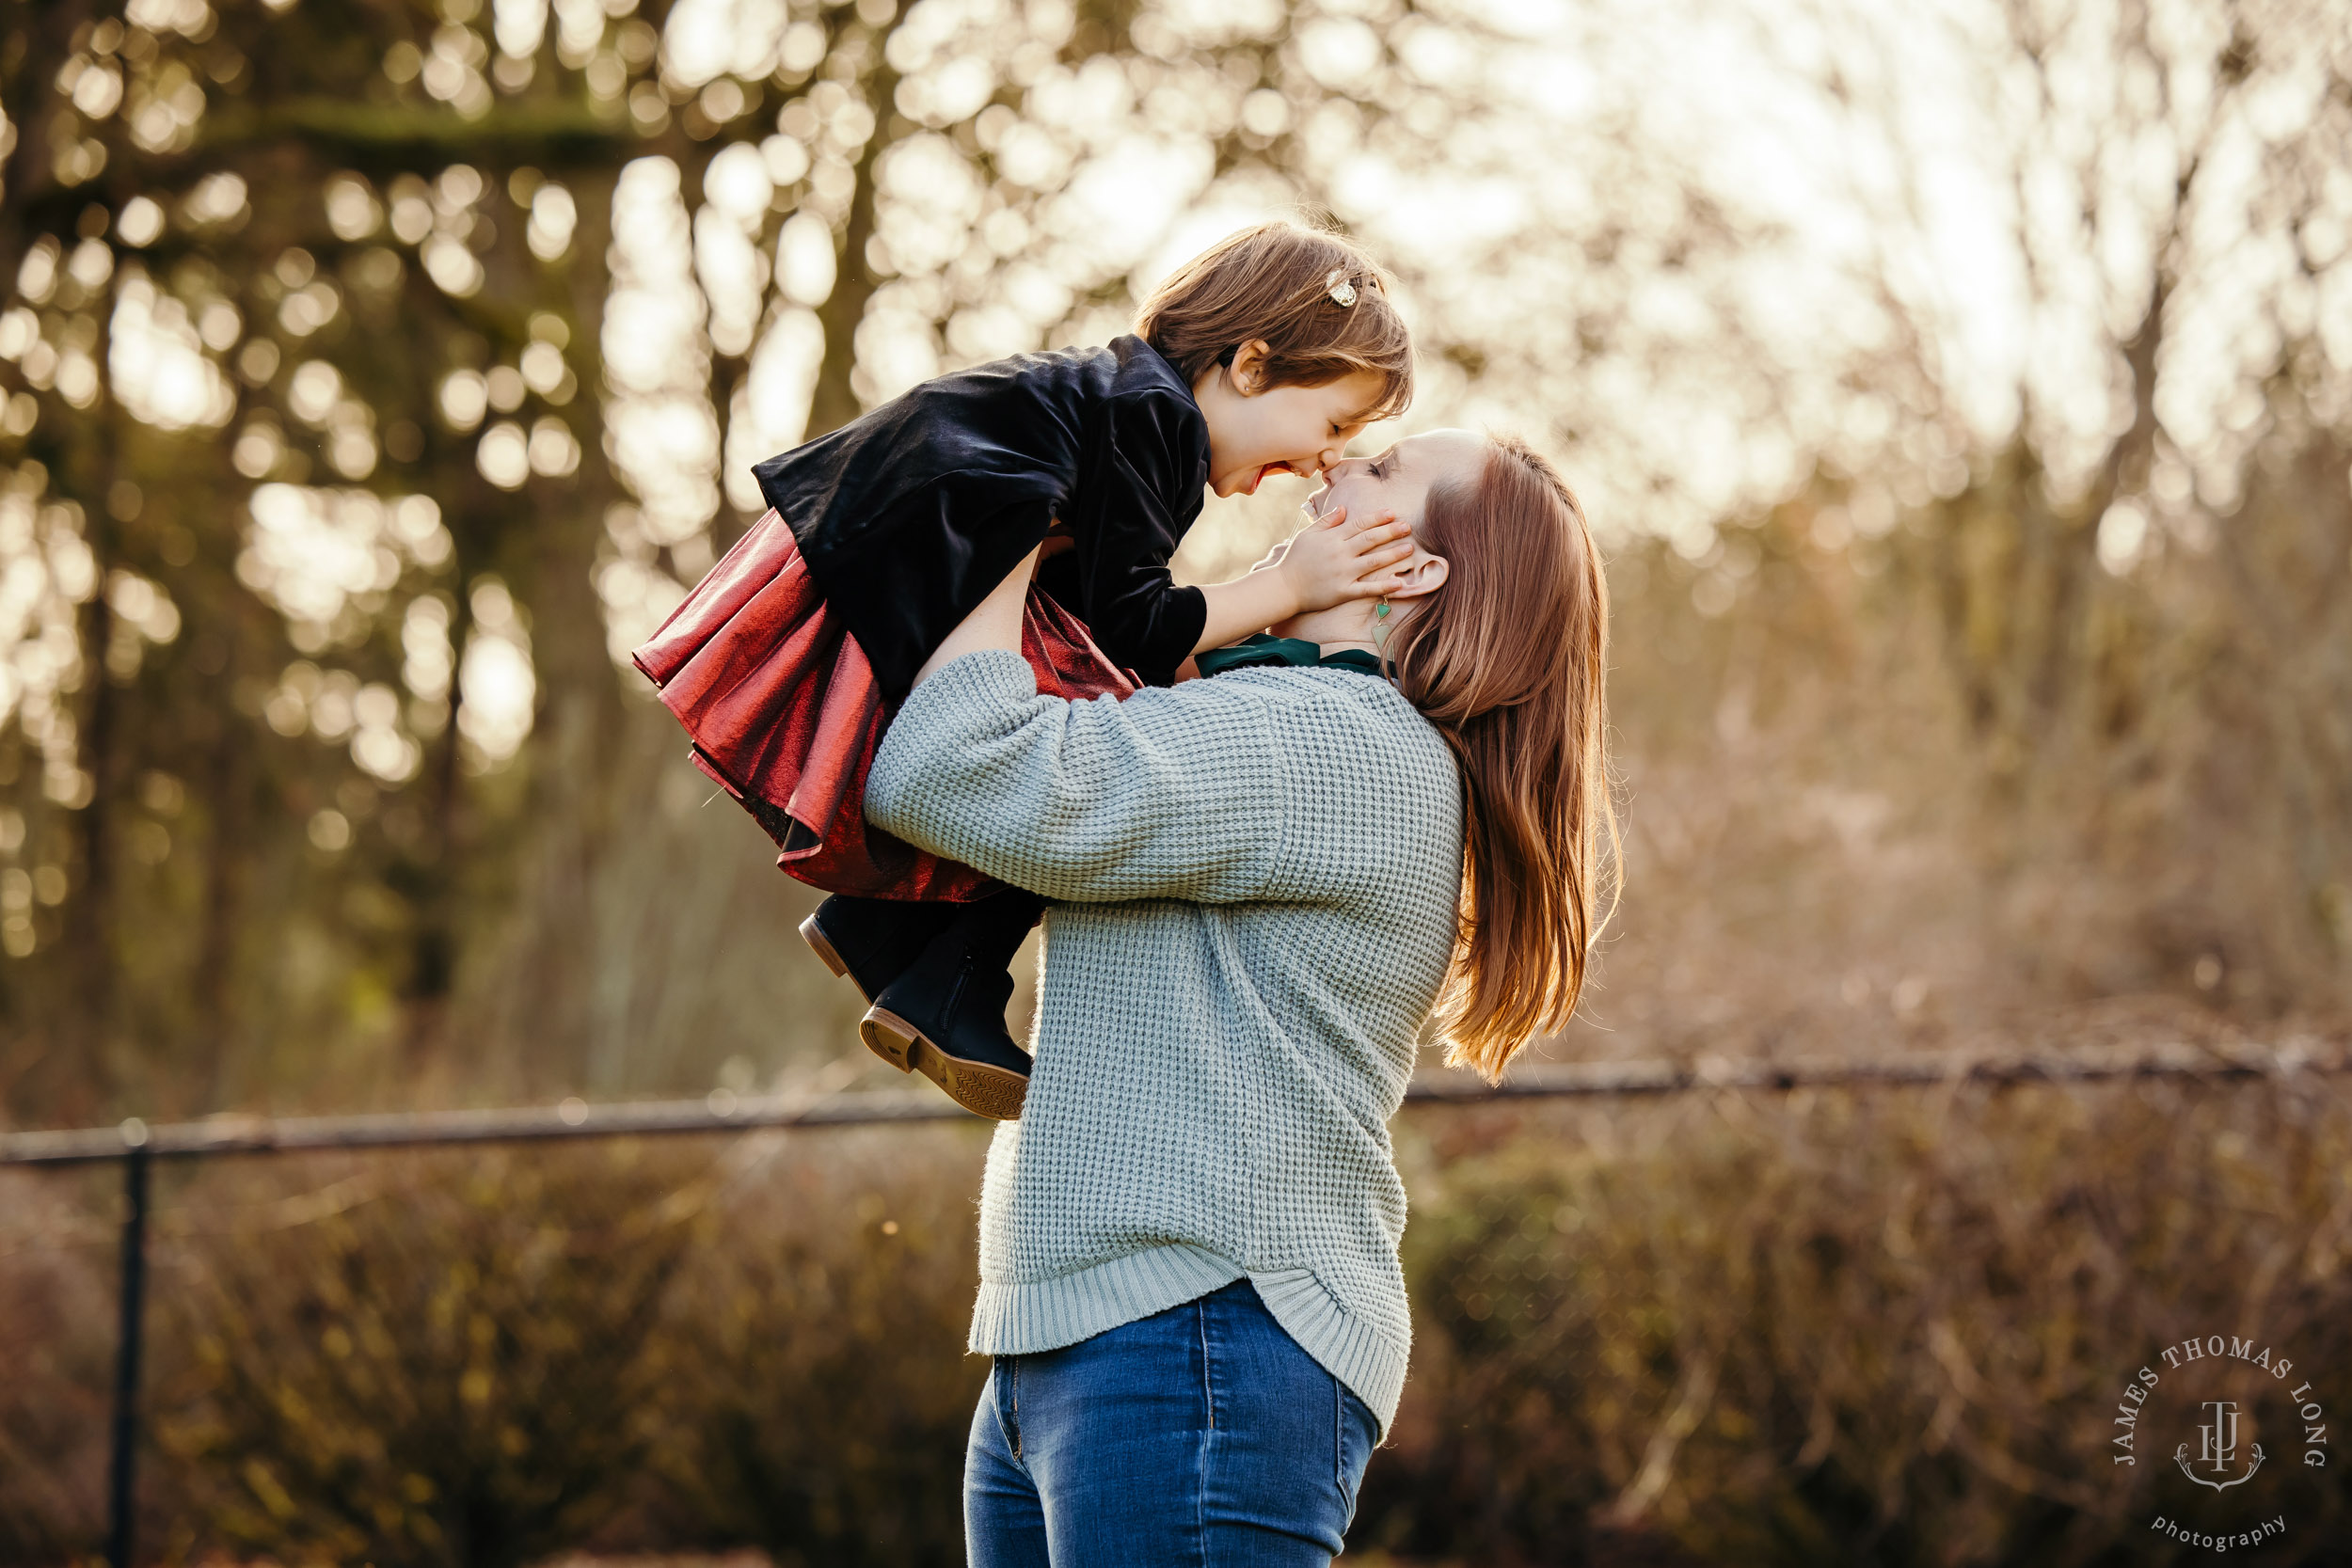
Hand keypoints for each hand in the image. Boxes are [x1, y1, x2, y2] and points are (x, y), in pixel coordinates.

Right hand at [1274, 505, 1412, 612]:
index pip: (1359, 524)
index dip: (1377, 518)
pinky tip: (1399, 582)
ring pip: (1373, 562)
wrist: (1284, 587)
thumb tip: (1343, 508)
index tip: (1392, 513)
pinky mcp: (1343, 592)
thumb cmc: (1295, 559)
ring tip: (1409, 549)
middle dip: (1390, 532)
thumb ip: (1327, 521)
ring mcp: (1343, 573)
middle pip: (1370, 540)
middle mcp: (1340, 554)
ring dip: (1393, 555)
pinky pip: (1367, 589)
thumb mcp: (1308, 535)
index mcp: (1332, 538)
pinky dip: (1384, 586)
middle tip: (1408, 527)